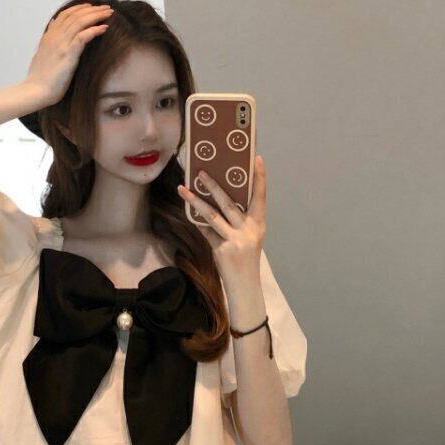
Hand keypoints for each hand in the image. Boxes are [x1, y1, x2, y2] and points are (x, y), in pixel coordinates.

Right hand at [24, 2, 114, 105]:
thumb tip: (52, 23)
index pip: (65, 15)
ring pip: (80, 22)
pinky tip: (104, 28)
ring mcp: (61, 44)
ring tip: (109, 13)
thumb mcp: (42, 52)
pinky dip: (94, 30)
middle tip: (106, 7)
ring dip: (96, 16)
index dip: (79, 8)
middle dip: (92, 9)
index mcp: (49, 36)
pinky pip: (83, 37)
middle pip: (75, 15)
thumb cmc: (40, 77)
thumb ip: (49, 37)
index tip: (92, 7)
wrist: (36, 90)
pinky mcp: (68, 54)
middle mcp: (55, 36)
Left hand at [177, 155, 266, 282]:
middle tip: (202, 171)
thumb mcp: (249, 238)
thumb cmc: (245, 260)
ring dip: (196, 200)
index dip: (260, 178)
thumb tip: (218, 202)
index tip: (258, 159)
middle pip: (230, 202)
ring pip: (212, 215)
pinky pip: (205, 231)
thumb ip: (238, 222)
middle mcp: (249, 230)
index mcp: (259, 225)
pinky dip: (196, 220)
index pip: (261, 196)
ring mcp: (235, 240)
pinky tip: (186, 209)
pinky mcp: (222, 249)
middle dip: (214, 186)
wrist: (245, 285)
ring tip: (184, 187)